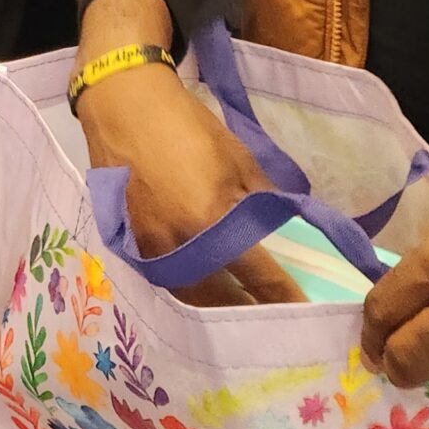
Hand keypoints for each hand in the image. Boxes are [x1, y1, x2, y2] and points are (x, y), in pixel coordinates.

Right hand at [73, 0, 301, 307]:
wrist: (125, 107)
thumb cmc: (186, 126)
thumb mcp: (237, 158)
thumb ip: (262, 199)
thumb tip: (282, 227)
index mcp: (210, 220)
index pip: (257, 273)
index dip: (282, 295)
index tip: (303, 312)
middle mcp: (178, 244)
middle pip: (219, 299)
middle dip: (246, 312)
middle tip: (270, 321)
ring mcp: (148, 248)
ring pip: (187, 297)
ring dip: (214, 309)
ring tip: (237, 315)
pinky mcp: (129, 244)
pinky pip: (163, 280)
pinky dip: (185, 291)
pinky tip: (201, 292)